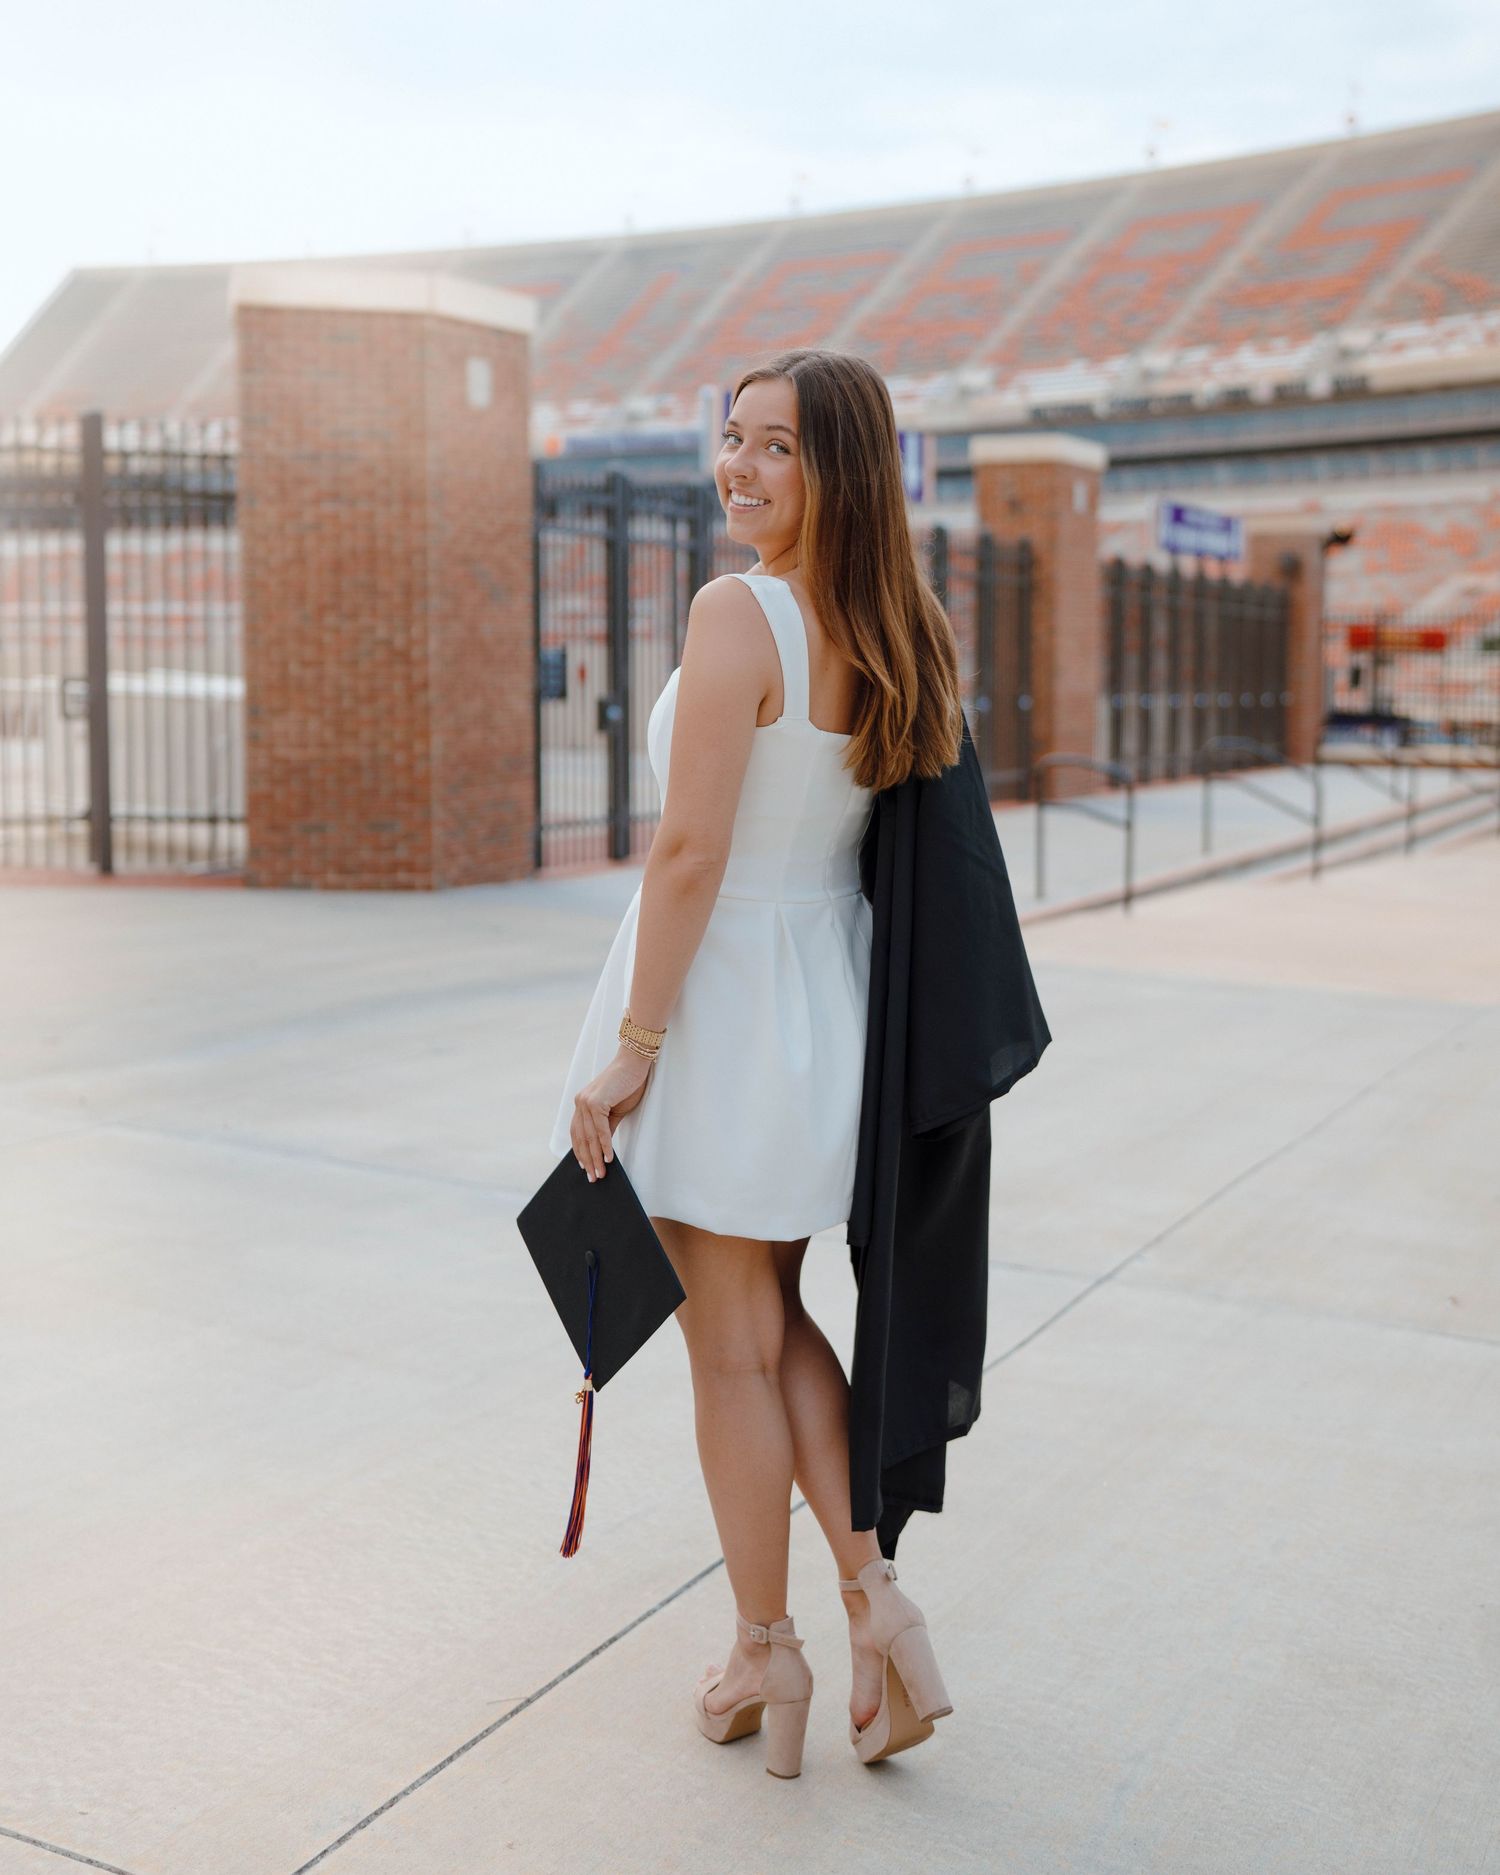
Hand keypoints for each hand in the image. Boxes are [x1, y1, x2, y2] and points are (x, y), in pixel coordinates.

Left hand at [571, 1045, 654, 1180]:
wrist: (634, 1063)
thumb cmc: (627, 1084)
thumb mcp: (616, 1110)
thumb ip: (607, 1128)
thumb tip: (603, 1148)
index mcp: (582, 1104)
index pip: (578, 1133)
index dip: (581, 1152)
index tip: (586, 1168)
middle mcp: (580, 1102)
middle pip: (581, 1138)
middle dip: (588, 1160)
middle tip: (594, 1177)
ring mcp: (586, 1101)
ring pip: (589, 1137)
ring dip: (596, 1157)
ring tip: (601, 1173)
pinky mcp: (596, 1101)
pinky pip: (600, 1129)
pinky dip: (605, 1145)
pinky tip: (609, 1157)